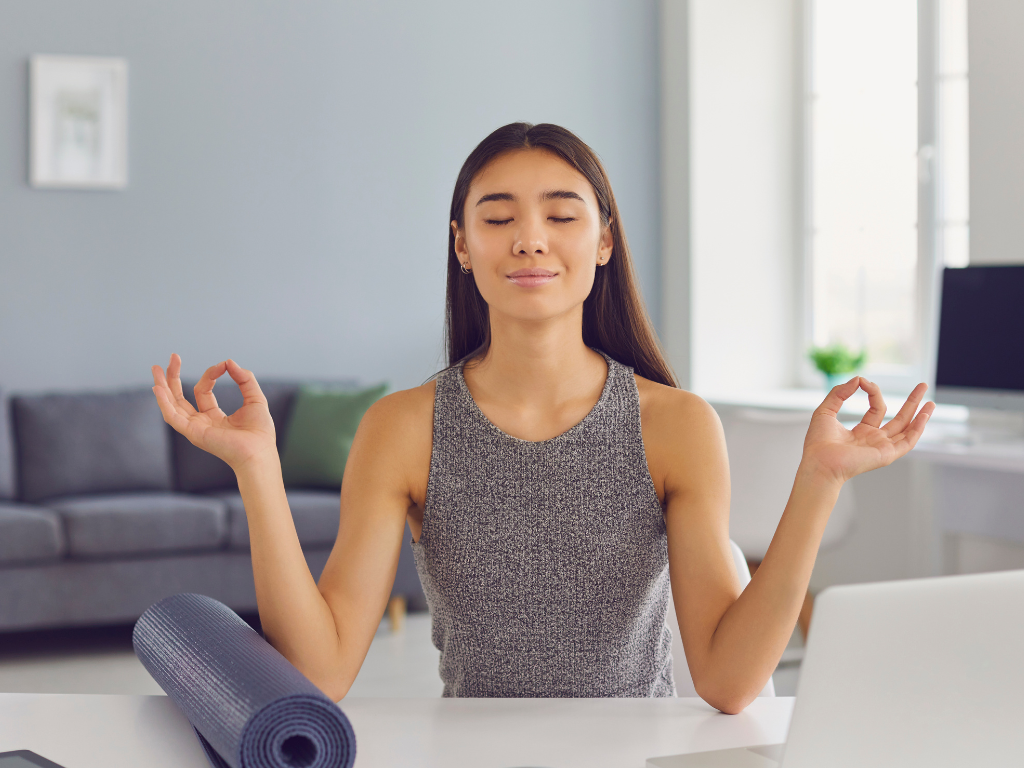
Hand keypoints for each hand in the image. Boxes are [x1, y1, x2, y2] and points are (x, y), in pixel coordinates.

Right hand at [151, 354, 276, 471]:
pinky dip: (164, 403)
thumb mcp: (255, 398)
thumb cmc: (260, 432)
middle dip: (174, 377)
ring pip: (172, 405)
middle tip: (173, 357)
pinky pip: (172, 417)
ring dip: (163, 387)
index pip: (203, 390)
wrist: (260, 452)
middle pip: (180, 397)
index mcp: (214, 416)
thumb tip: (229, 362)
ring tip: (156, 368)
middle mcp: (201, 422)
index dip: (211, 374)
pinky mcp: (193, 434)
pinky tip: (158, 388)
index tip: (224, 365)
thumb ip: (244, 379)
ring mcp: (195, 429)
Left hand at [800, 377, 934, 485]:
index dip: (873, 392)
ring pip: (906, 429)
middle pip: (898, 418)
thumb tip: (857, 379)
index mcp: (860, 432)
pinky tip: (924, 414)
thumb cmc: (818, 442)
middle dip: (911, 402)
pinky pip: (907, 441)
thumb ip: (839, 393)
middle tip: (922, 386)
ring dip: (920, 414)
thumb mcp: (826, 410)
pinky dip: (918, 428)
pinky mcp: (887, 454)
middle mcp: (874, 440)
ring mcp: (882, 447)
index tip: (863, 381)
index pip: (876, 409)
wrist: (819, 462)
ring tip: (931, 401)